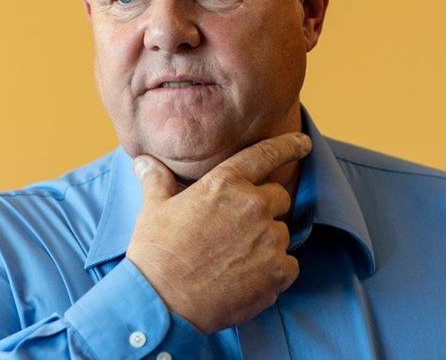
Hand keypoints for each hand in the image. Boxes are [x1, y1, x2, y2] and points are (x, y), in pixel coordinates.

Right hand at [125, 132, 311, 334]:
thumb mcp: (153, 208)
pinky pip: (288, 265)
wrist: (163, 302)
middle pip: (279, 197)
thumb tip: (143, 162)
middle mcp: (253, 206)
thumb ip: (157, 180)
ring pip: (282, 233)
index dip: (287, 145)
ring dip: (266, 242)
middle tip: (239, 228)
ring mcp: (269, 240)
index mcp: (225, 183)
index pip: (265, 155)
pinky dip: (273, 271)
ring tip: (235, 259)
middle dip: (265, 208)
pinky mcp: (278, 272)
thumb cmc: (157, 252)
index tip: (303, 143)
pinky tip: (247, 278)